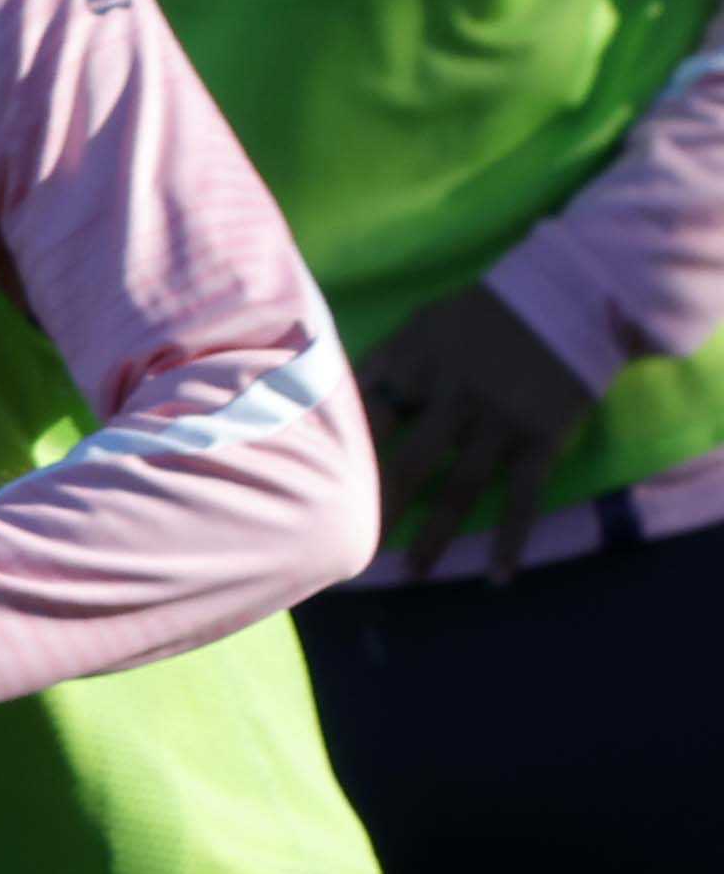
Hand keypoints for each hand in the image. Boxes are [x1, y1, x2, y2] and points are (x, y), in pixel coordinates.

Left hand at [359, 282, 599, 578]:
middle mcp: (451, 394)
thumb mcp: (422, 324)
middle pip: (402, 463)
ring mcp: (497, 419)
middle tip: (345, 551)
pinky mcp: (542, 438)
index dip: (334, 456)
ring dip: (434, 537)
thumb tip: (331, 393)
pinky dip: (511, 541)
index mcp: (414, 362)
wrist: (566, 296)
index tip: (307, 491)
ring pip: (459, 489)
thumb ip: (384, 363)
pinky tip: (497, 578)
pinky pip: (523, 498)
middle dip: (374, 510)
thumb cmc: (482, 311)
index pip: (362, 417)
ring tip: (409, 575)